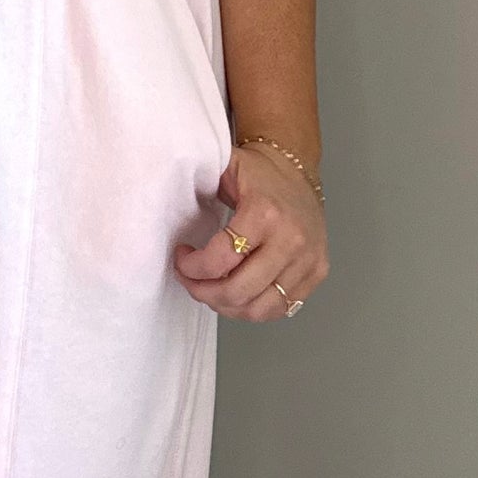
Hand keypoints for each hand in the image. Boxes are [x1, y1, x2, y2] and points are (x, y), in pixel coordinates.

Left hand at [174, 143, 327, 321]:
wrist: (296, 170)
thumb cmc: (258, 173)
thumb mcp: (225, 168)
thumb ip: (196, 184)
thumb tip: (160, 205)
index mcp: (266, 212)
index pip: (221, 259)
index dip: (192, 267)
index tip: (181, 258)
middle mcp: (292, 239)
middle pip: (238, 290)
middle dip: (203, 291)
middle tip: (191, 280)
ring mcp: (308, 260)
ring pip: (258, 308)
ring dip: (226, 306)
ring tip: (210, 290)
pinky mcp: (317, 273)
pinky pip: (280, 308)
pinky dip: (252, 309)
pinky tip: (235, 295)